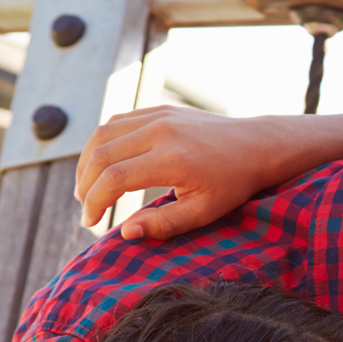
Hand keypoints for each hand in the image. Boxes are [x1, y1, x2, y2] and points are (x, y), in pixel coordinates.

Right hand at [75, 106, 273, 240]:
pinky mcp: (160, 109)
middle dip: (85, 185)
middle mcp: (160, 131)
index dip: (94, 202)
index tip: (90, 222)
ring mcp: (159, 115)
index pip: (114, 179)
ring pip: (103, 133)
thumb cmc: (233, 184)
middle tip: (86, 208)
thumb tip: (125, 232)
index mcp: (171, 159)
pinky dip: (102, 143)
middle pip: (101, 154)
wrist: (257, 145)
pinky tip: (102, 164)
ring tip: (88, 189)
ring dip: (87, 162)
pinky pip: (118, 121)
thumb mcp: (204, 212)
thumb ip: (164, 224)